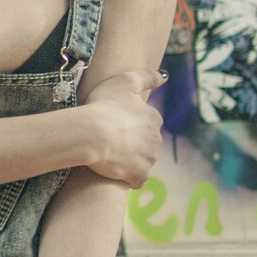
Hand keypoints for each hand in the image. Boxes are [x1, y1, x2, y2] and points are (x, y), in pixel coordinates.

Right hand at [80, 68, 165, 186]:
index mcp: (154, 118)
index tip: (113, 123)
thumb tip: (165, 77)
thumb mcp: (124, 81)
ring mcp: (149, 159)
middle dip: (132, 143)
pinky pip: (135, 179)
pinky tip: (113, 170)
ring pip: (141, 161)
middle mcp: (156, 139)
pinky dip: (127, 177)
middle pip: (146, 143)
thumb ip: (146, 77)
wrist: (90, 134)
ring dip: (129, 160)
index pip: (146, 123)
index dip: (129, 124)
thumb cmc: (103, 106)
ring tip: (109, 154)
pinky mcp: (139, 176)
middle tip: (109, 139)